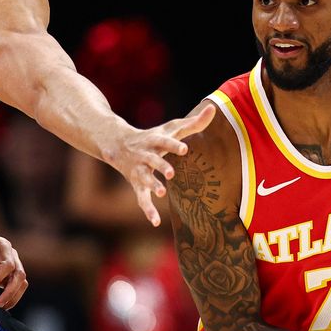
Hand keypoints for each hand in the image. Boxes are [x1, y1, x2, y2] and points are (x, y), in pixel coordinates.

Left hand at [0, 226, 27, 309]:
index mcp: (3, 245)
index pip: (8, 265)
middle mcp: (11, 255)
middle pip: (20, 275)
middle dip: (10, 291)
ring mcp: (10, 265)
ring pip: (20, 283)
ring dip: (13, 296)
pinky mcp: (5, 274)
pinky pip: (13, 287)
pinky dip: (10, 297)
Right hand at [105, 104, 215, 226]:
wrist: (117, 144)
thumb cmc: (152, 137)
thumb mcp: (171, 129)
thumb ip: (193, 122)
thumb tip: (213, 108)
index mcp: (154, 140)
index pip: (164, 141)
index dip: (174, 144)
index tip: (184, 149)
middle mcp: (145, 155)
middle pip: (153, 160)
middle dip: (161, 166)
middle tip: (171, 173)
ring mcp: (139, 170)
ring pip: (144, 178)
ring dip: (152, 185)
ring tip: (163, 192)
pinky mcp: (136, 184)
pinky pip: (141, 198)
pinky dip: (147, 210)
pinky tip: (155, 222)